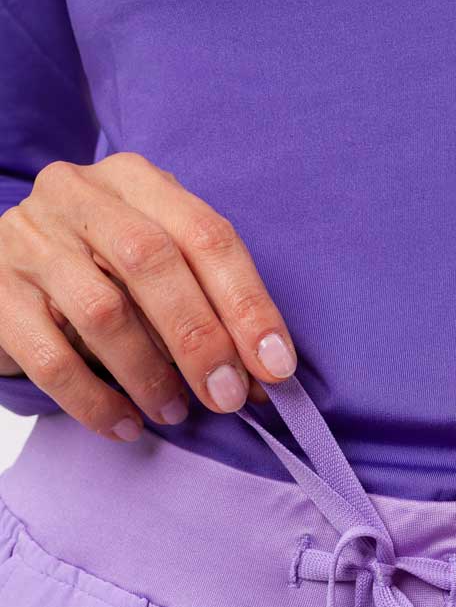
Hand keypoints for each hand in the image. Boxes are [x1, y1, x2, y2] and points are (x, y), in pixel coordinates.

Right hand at [0, 152, 296, 439]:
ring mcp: (28, 240)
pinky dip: (95, 401)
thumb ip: (207, 309)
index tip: (276, 367)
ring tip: (175, 412)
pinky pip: (51, 358)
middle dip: (201, 338)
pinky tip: (125, 425)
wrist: (2, 273)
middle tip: (228, 397)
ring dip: (150, 374)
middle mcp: (78, 195)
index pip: (206, 234)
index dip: (248, 303)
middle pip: (152, 262)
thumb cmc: (99, 274)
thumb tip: (263, 379)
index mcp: (136, 181)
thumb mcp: (155, 273)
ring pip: (103, 310)